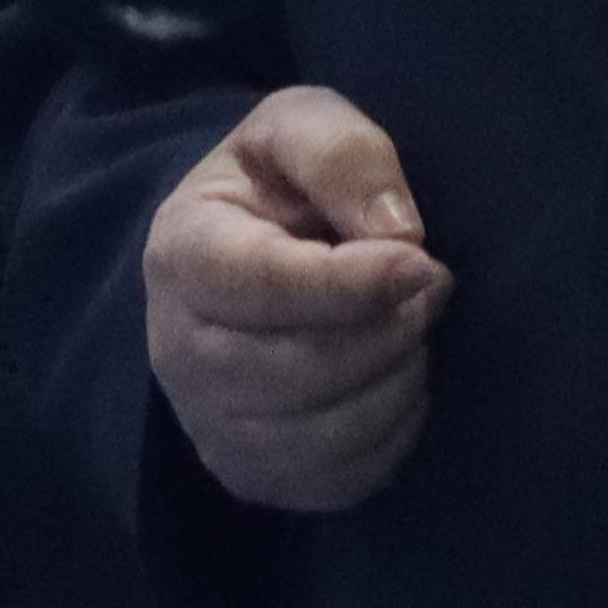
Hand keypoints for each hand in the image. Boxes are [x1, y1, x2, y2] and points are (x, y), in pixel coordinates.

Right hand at [143, 85, 448, 512]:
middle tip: (431, 286)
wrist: (241, 257)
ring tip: (411, 331)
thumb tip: (397, 233)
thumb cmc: (276, 187)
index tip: (422, 261)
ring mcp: (209, 423)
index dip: (353, 283)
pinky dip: (391, 435)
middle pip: (300, 369)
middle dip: (390, 330)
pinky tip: (394, 382)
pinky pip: (341, 480)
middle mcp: (177, 350)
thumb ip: (341, 152)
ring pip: (325, 434)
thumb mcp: (298, 127)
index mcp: (181, 252)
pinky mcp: (252, 475)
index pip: (263, 287)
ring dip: (398, 382)